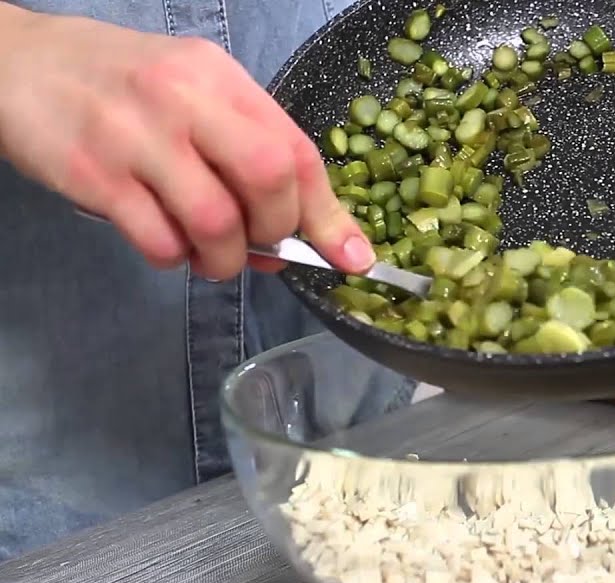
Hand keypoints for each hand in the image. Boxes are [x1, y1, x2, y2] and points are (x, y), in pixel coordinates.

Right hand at [0, 7, 374, 279]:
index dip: (330, 213)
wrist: (12, 62)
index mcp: (219, 77)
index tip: (352, 256)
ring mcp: (136, 138)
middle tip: (261, 246)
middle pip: (269, 179)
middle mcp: (182, 100)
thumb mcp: (191, 90)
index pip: (296, 148)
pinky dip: (173, 257)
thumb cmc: (118, 85)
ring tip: (210, 256)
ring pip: (215, 222)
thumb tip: (298, 234)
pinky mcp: (93, 176)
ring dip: (224, 259)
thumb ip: (245, 150)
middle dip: (277, 231)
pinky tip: (166, 243)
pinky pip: (158, 241)